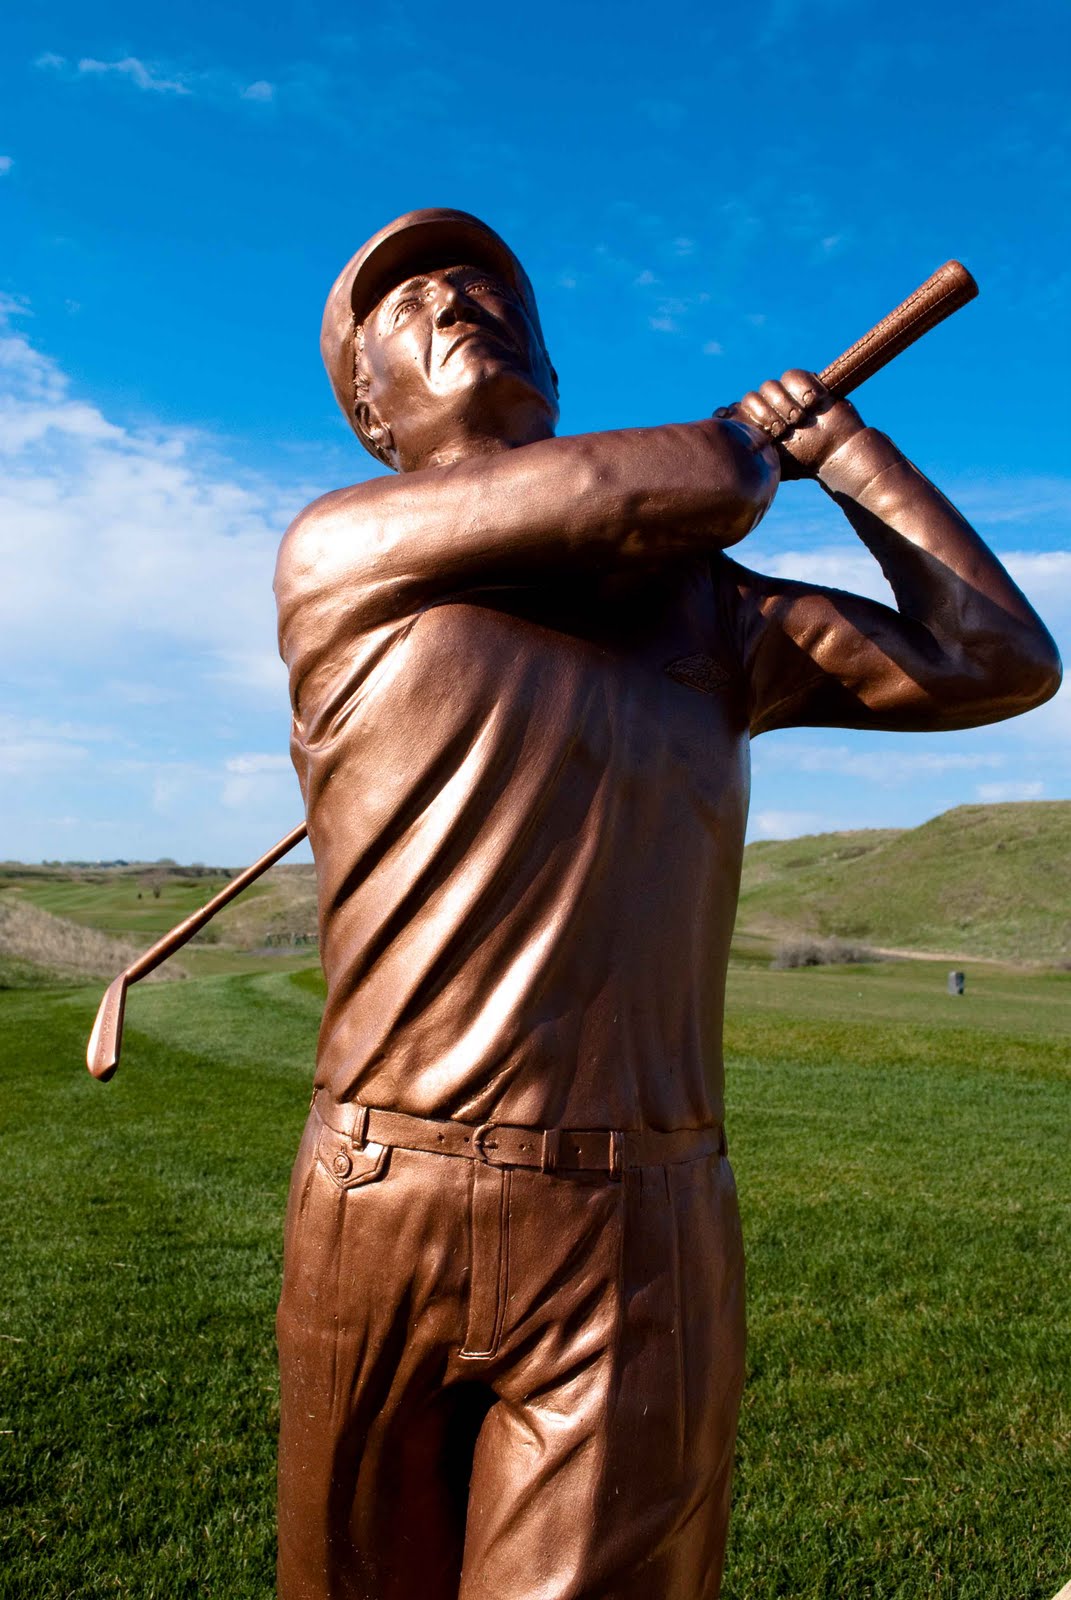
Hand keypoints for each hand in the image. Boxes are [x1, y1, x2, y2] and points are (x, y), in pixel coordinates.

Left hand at [716, 370, 864, 481]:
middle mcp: (768, 408)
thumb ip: (748, 453)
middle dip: (764, 414)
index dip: (735, 414)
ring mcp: (785, 396)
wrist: (835, 452)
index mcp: (756, 426)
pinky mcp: (804, 384)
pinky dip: (802, 387)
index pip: (732, 411)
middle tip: (781, 430)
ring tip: (800, 419)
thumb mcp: (770, 462)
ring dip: (784, 404)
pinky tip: (813, 402)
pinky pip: (792, 376)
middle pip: (750, 398)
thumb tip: (723, 448)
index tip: (747, 428)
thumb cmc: (803, 462)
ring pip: (770, 385)